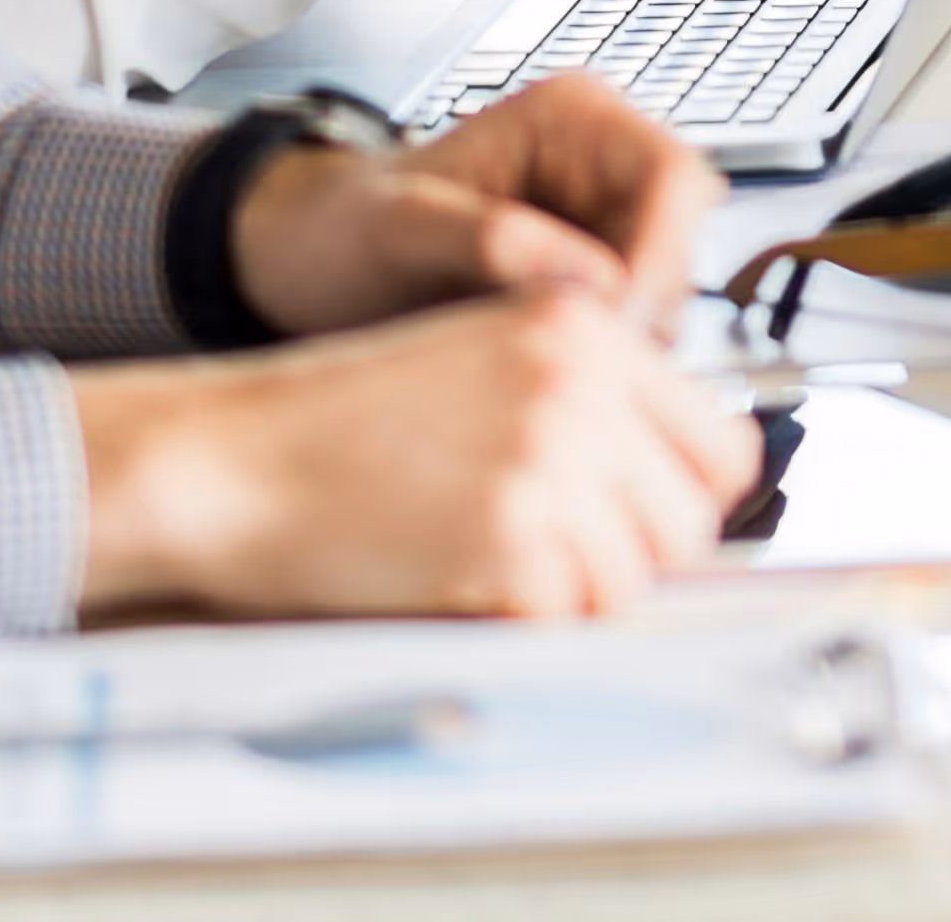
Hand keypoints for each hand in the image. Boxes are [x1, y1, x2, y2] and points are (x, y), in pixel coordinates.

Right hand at [70, 289, 756, 619]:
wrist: (231, 459)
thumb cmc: (335, 421)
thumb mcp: (481, 359)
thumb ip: (584, 399)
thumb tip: (677, 483)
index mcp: (582, 326)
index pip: (719, 442)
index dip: (683, 498)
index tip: (644, 523)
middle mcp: (580, 382)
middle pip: (691, 518)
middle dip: (636, 557)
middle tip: (563, 564)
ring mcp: (549, 459)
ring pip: (636, 577)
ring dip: (578, 597)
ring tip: (503, 574)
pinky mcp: (507, 537)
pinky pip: (568, 616)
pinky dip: (527, 624)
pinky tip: (468, 590)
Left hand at [223, 74, 722, 338]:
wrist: (305, 266)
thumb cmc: (338, 231)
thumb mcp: (399, 229)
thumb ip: (488, 240)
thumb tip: (589, 278)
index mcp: (572, 119)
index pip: (672, 175)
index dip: (661, 252)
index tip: (618, 322)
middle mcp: (603, 165)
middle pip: (682, 240)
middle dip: (645, 308)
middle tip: (584, 367)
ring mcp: (603, 225)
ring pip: (668, 292)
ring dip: (627, 342)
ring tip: (552, 374)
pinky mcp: (592, 281)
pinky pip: (633, 327)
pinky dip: (604, 360)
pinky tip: (551, 379)